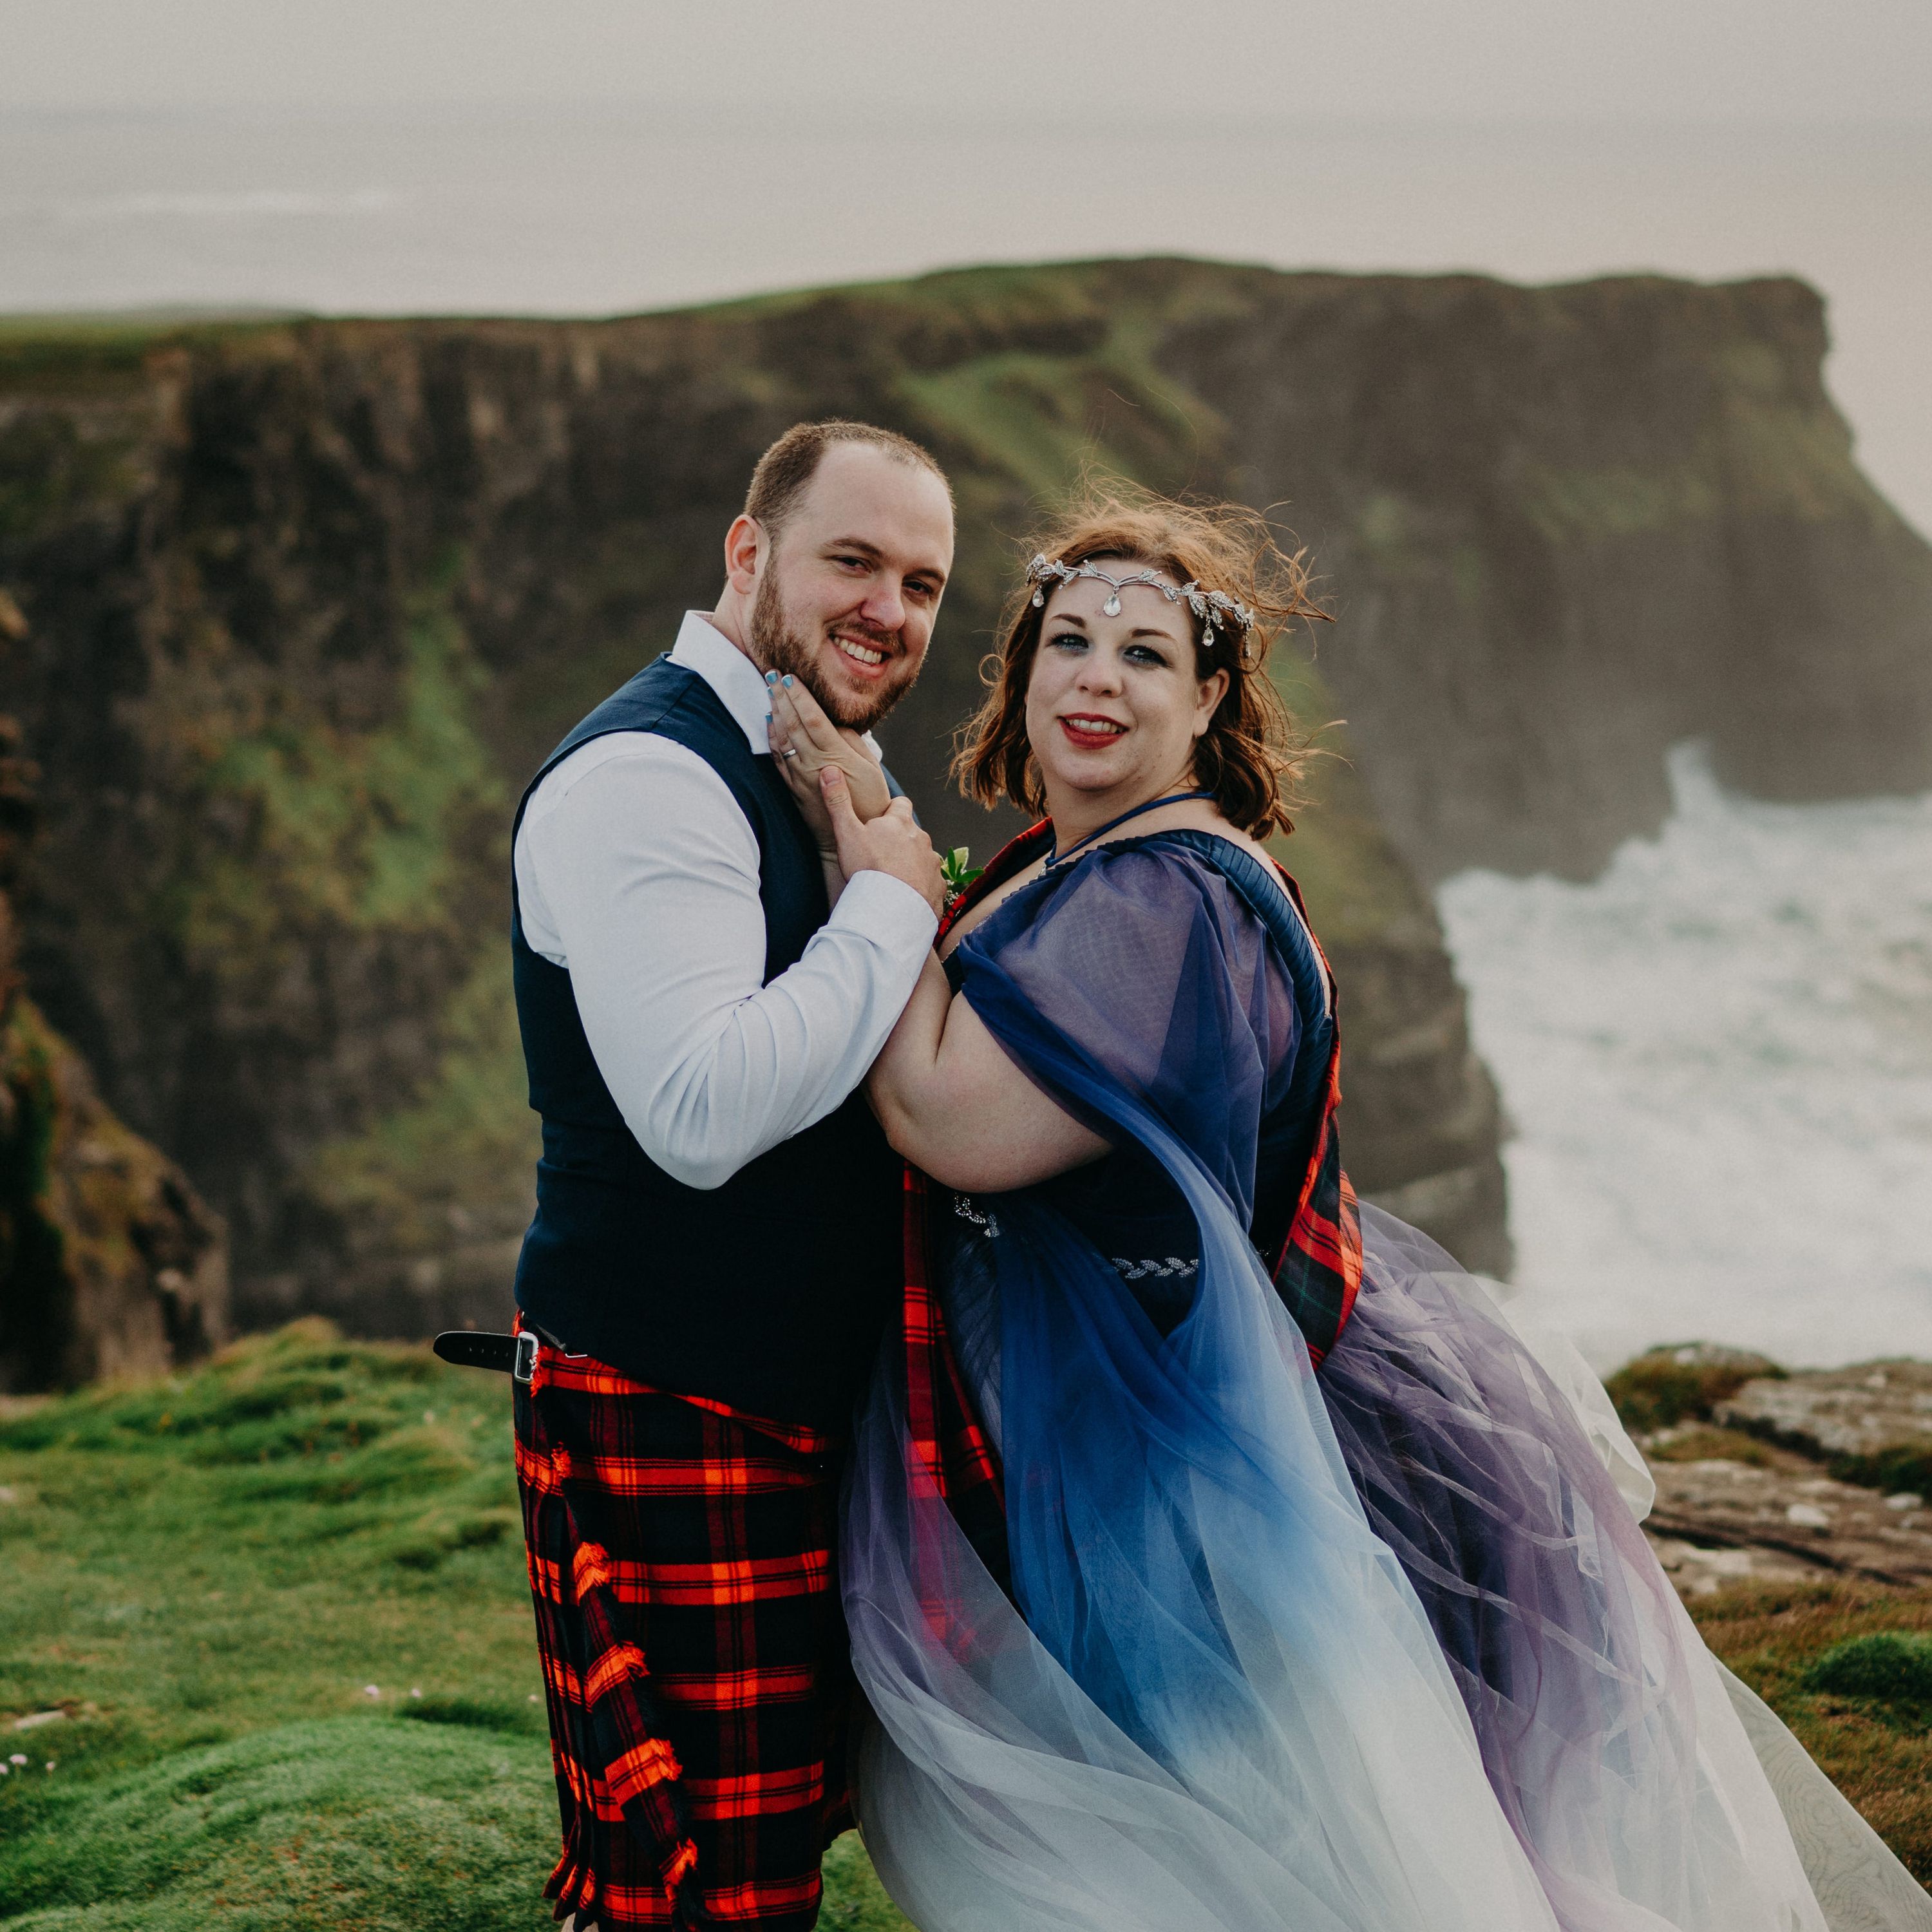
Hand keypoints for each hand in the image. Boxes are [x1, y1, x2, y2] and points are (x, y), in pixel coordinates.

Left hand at [765, 672, 890, 845]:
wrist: (851, 836)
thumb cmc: (869, 801)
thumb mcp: (870, 768)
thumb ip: (852, 741)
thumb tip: (835, 719)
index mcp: (835, 755)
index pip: (812, 718)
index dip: (799, 696)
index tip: (790, 676)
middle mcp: (813, 763)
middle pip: (792, 723)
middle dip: (781, 696)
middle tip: (771, 673)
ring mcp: (799, 776)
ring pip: (782, 737)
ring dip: (774, 711)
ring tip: (769, 689)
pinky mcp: (792, 786)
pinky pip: (778, 757)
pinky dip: (772, 736)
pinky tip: (769, 720)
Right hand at [819, 768, 944, 917]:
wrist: (891, 908)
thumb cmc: (867, 868)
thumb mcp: (847, 832)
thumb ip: (838, 802)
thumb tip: (829, 769)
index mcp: (900, 822)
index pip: (901, 804)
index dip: (891, 811)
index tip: (880, 822)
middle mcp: (921, 838)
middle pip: (912, 832)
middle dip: (901, 839)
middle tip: (881, 854)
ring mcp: (932, 862)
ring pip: (922, 856)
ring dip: (911, 863)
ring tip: (893, 878)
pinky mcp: (938, 885)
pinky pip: (930, 881)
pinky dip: (920, 885)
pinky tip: (905, 895)